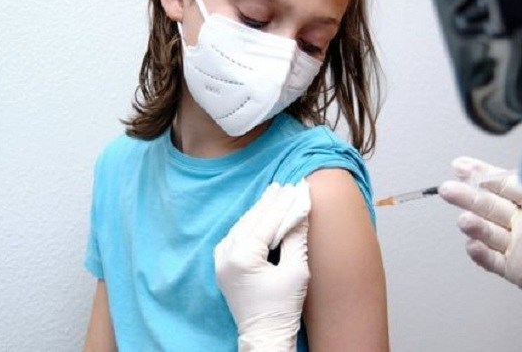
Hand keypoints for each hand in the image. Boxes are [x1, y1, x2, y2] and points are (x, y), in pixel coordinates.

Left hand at [214, 181, 310, 351]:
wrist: (264, 335)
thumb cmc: (283, 308)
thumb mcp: (297, 271)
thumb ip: (296, 238)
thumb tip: (301, 210)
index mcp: (242, 257)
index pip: (268, 221)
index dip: (285, 204)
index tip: (298, 187)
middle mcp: (226, 255)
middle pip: (252, 220)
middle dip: (271, 203)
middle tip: (286, 185)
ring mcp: (221, 260)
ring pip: (241, 226)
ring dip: (259, 211)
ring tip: (275, 194)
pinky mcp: (222, 266)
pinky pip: (235, 236)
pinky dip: (249, 224)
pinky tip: (259, 214)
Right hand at [438, 157, 521, 347]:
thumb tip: (520, 156)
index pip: (502, 183)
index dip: (480, 174)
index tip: (460, 165)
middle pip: (489, 206)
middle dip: (467, 196)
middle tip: (447, 189)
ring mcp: (519, 245)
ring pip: (489, 232)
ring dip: (474, 226)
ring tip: (463, 220)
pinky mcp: (518, 269)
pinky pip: (494, 261)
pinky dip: (481, 255)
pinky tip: (471, 245)